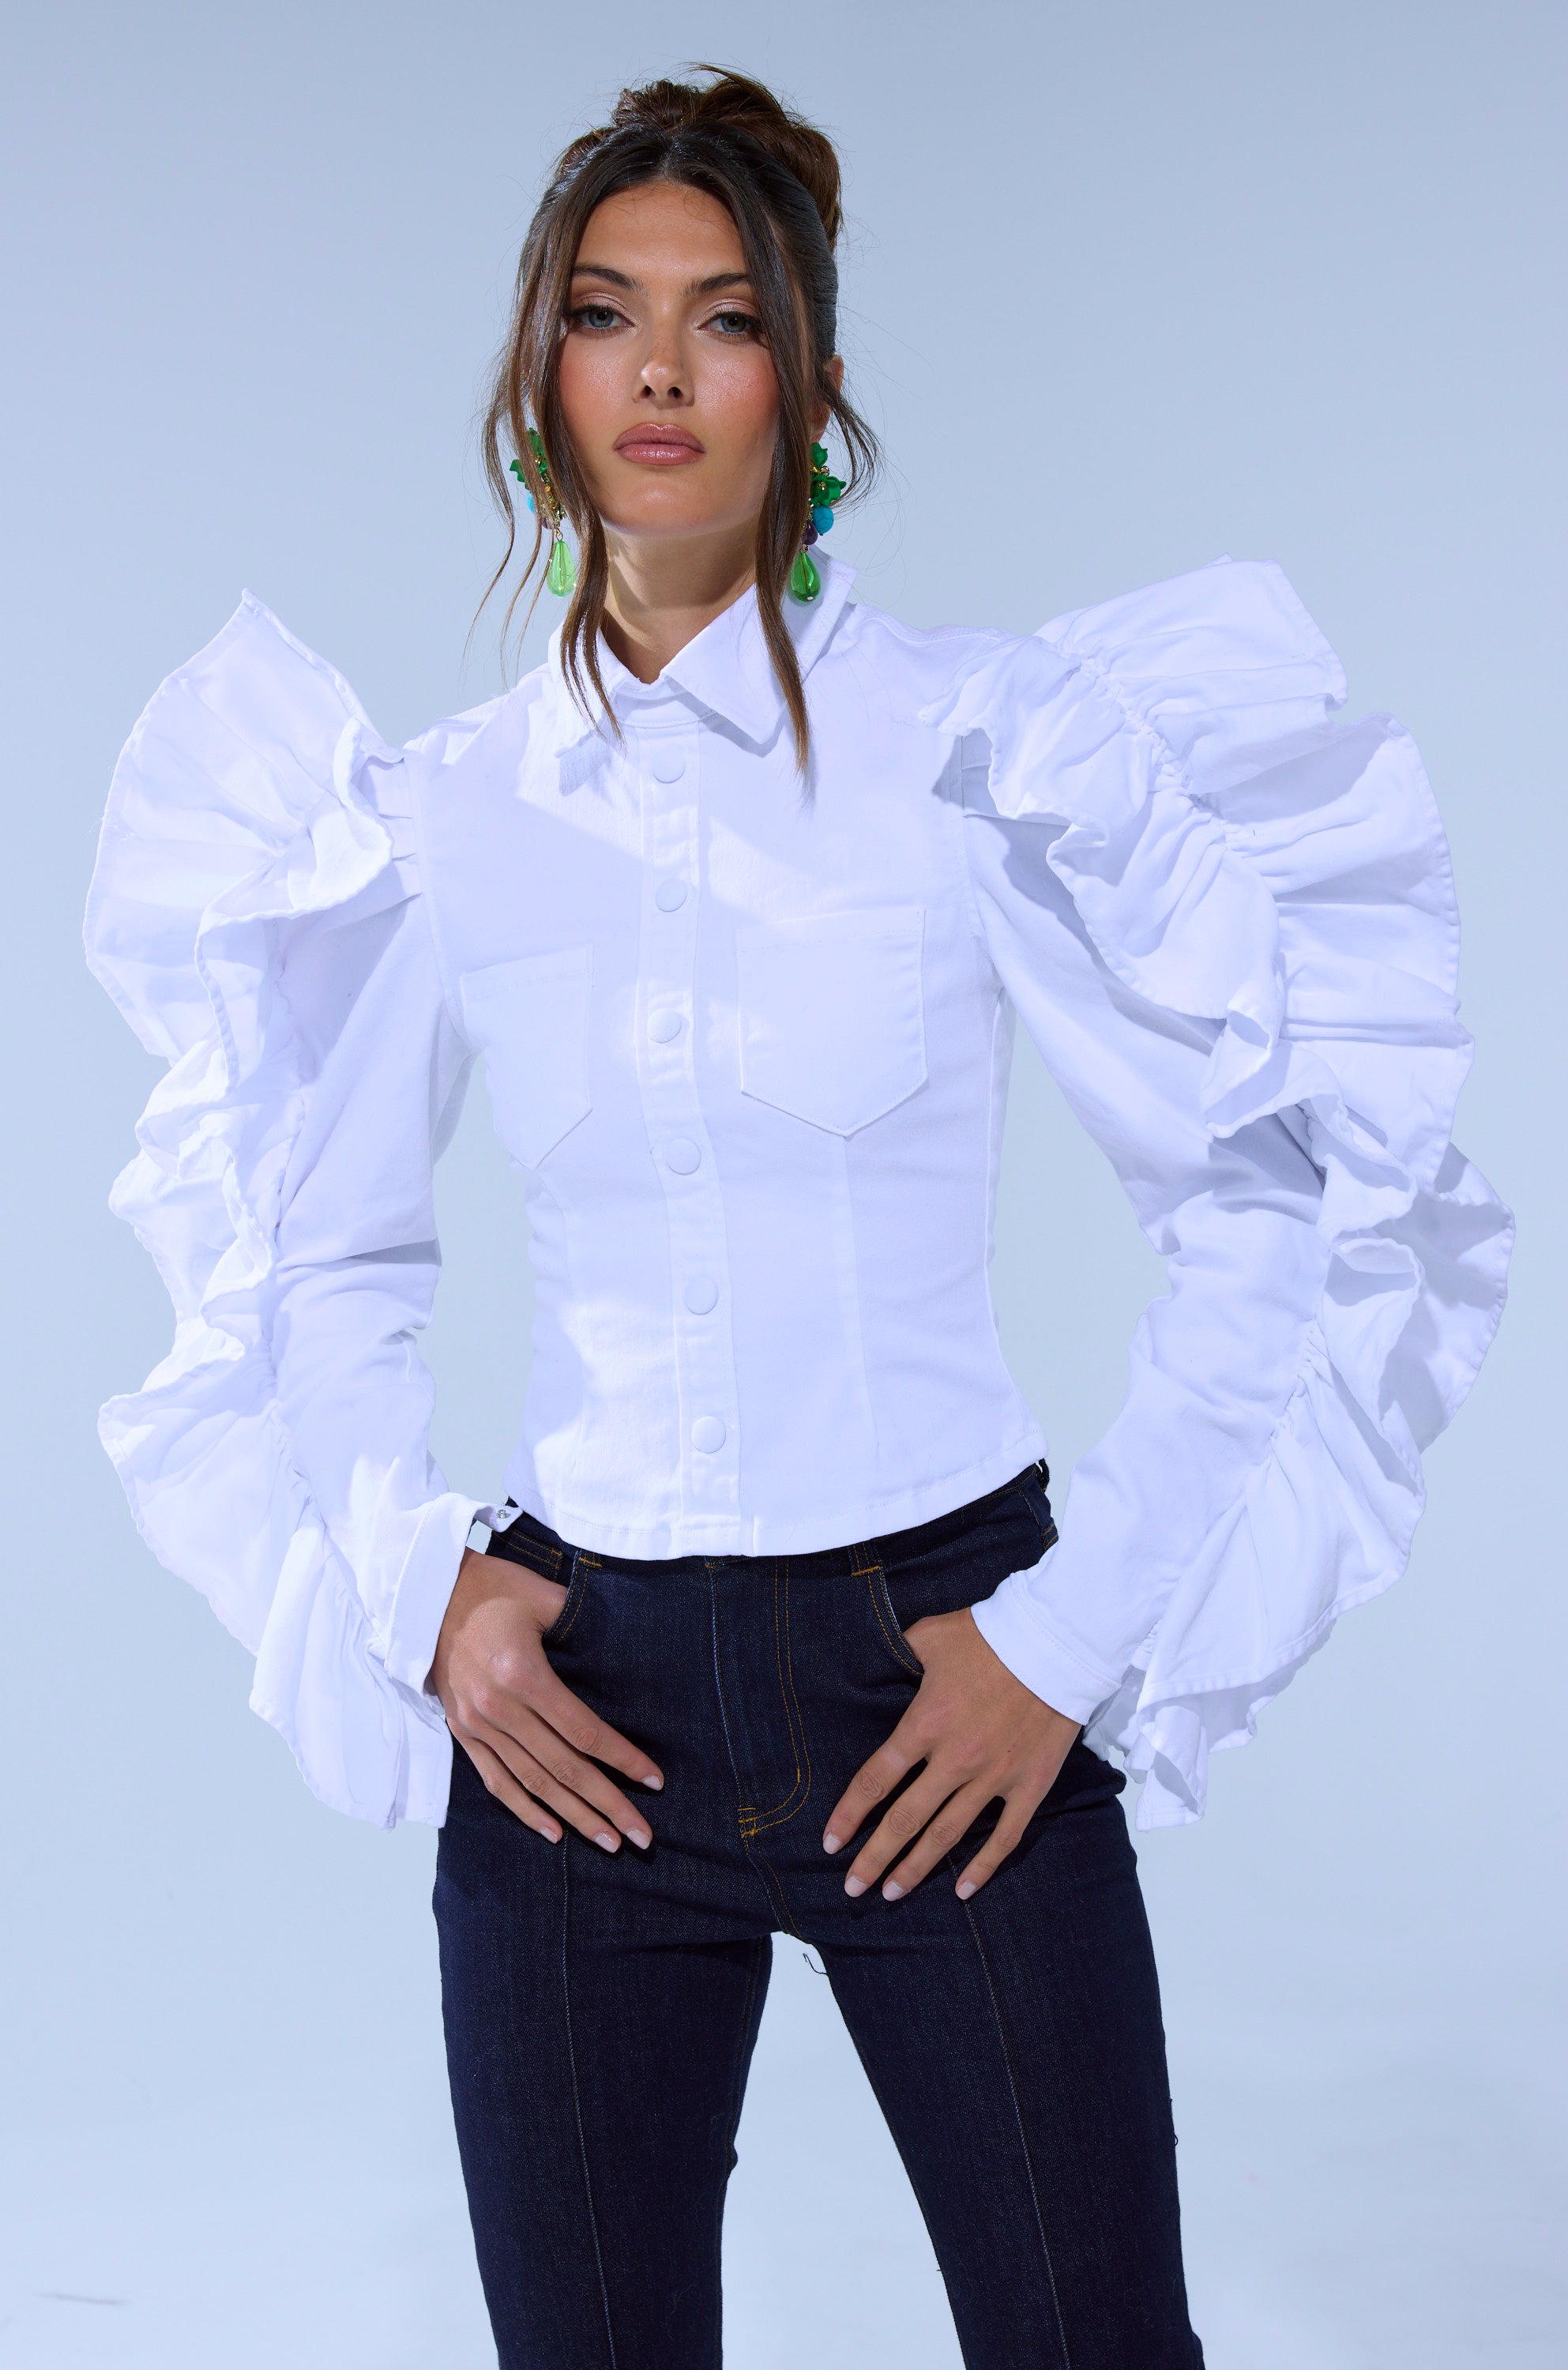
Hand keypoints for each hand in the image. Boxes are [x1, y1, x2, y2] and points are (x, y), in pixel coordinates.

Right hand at [430, 1547, 662, 1850]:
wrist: (426, 1593)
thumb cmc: (493, 1588)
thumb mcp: (543, 1595)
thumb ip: (583, 1621)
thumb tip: (629, 1641)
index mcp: (523, 1675)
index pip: (584, 1732)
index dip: (622, 1759)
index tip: (654, 1781)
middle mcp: (499, 1709)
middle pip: (563, 1767)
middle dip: (607, 1804)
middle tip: (642, 1836)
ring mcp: (478, 1725)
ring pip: (532, 1782)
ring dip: (573, 1816)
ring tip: (608, 1841)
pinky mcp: (462, 1732)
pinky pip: (496, 1781)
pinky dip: (524, 1810)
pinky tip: (553, 1833)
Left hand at [822, 1607, 1078, 1901]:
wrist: (1057, 1643)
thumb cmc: (989, 1637)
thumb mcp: (929, 1636)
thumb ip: (898, 1654)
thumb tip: (872, 1660)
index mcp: (925, 1724)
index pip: (875, 1781)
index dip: (849, 1816)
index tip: (831, 1843)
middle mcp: (954, 1759)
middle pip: (904, 1820)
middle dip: (874, 1858)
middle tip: (852, 1888)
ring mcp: (994, 1777)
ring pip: (947, 1835)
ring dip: (916, 1868)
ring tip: (892, 1893)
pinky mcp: (1029, 1785)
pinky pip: (1004, 1836)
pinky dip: (983, 1867)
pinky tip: (962, 1890)